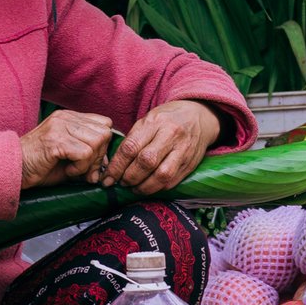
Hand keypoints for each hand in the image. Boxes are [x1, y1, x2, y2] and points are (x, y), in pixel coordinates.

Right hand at [20, 110, 114, 188]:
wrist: (13, 169)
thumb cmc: (40, 165)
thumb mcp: (69, 155)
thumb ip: (89, 154)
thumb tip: (109, 162)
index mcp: (69, 117)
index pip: (104, 123)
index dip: (103, 145)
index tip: (93, 162)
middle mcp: (65, 118)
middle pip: (104, 133)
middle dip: (100, 156)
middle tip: (86, 170)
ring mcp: (60, 127)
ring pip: (97, 142)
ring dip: (90, 162)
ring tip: (74, 169)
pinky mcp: (55, 140)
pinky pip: (85, 153)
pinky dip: (80, 167)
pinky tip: (68, 171)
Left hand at [106, 100, 222, 196]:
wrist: (198, 116)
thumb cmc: (167, 119)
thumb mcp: (148, 120)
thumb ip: (133, 139)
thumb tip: (114, 165)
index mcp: (155, 122)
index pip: (131, 147)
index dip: (116, 166)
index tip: (107, 178)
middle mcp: (171, 135)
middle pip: (146, 162)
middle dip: (130, 177)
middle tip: (122, 183)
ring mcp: (183, 150)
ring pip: (162, 175)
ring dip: (144, 187)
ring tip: (134, 188)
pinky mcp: (191, 163)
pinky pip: (172, 181)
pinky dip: (157, 188)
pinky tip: (149, 187)